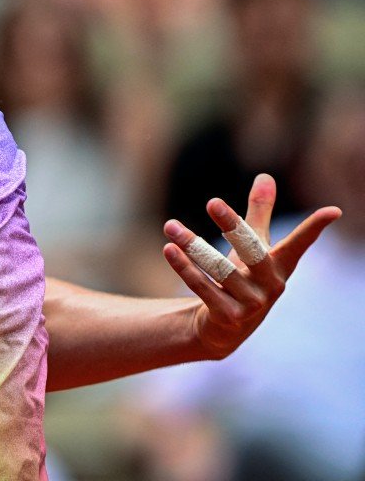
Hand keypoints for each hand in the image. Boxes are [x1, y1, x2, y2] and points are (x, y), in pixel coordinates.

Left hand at [162, 174, 340, 358]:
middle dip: (233, 226)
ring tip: (170, 225)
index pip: (299, 244)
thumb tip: (265, 176)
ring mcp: (250, 303)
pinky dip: (184, 267)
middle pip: (252, 250)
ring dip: (192, 245)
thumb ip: (259, 212)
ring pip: (218, 269)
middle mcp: (270, 285)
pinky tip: (170, 249)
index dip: (314, 228)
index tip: (333, 211)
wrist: (225, 328)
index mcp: (279, 266)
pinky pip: (203, 287)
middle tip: (212, 201)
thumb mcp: (253, 246)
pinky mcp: (227, 316)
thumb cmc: (244, 277)